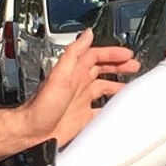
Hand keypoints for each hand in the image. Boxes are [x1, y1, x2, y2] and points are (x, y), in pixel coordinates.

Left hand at [18, 30, 137, 144]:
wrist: (31, 132)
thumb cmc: (41, 106)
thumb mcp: (59, 74)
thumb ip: (74, 53)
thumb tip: (87, 34)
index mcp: (74, 72)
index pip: (96, 56)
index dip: (112, 54)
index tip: (128, 54)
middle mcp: (78, 84)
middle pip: (102, 70)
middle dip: (119, 66)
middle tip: (134, 66)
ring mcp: (81, 101)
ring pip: (104, 88)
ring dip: (117, 85)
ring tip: (132, 86)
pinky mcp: (82, 117)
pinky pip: (101, 110)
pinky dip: (111, 108)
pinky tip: (119, 109)